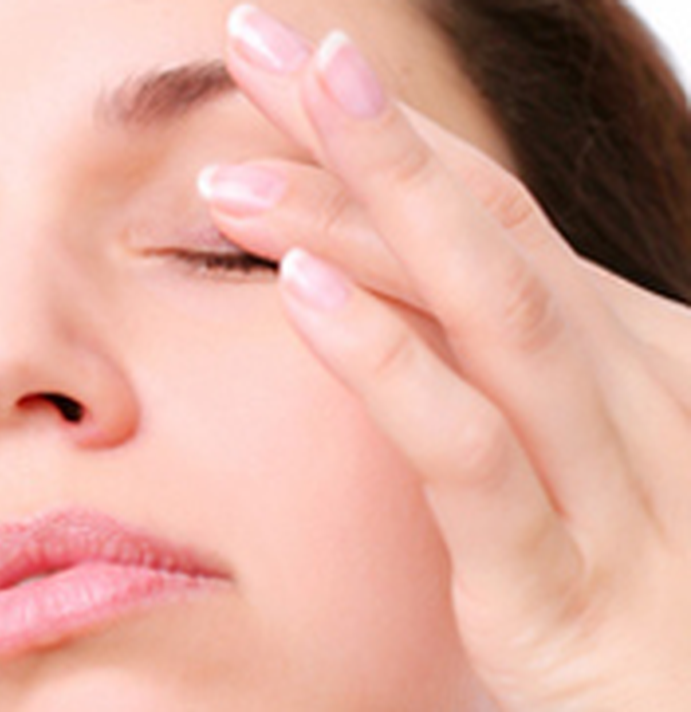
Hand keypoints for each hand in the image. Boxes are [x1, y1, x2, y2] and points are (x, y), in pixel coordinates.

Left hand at [204, 7, 690, 708]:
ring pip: (485, 310)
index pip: (491, 215)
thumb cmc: (637, 606)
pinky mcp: (561, 587)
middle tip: (255, 40)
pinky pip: (471, 455)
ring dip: (365, 214)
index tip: (285, 68)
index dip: (387, 134)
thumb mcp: (571, 467)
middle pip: (483, 228)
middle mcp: (629, 394)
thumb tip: (395, 297)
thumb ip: (498, 382)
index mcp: (624, 360)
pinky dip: (389, 365)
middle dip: (365, 128)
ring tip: (242, 160)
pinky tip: (304, 295)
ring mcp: (610, 486)